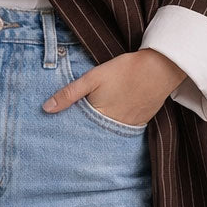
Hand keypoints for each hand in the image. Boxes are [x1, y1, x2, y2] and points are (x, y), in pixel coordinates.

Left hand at [41, 49, 185, 126]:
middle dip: (82, 136)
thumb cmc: (125, 70)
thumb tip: (46, 108)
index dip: (69, 133)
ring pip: (108, 135)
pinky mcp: (140, 122)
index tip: (58, 135)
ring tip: (88, 130)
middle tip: (70, 138)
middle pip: (93, 136)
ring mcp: (129, 126)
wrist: (160, 68)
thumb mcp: (93, 78)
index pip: (79, 132)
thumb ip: (69, 94)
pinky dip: (114, 128)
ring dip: (98, 133)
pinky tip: (108, 122)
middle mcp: (114, 127)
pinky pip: (123, 130)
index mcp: (100, 117)